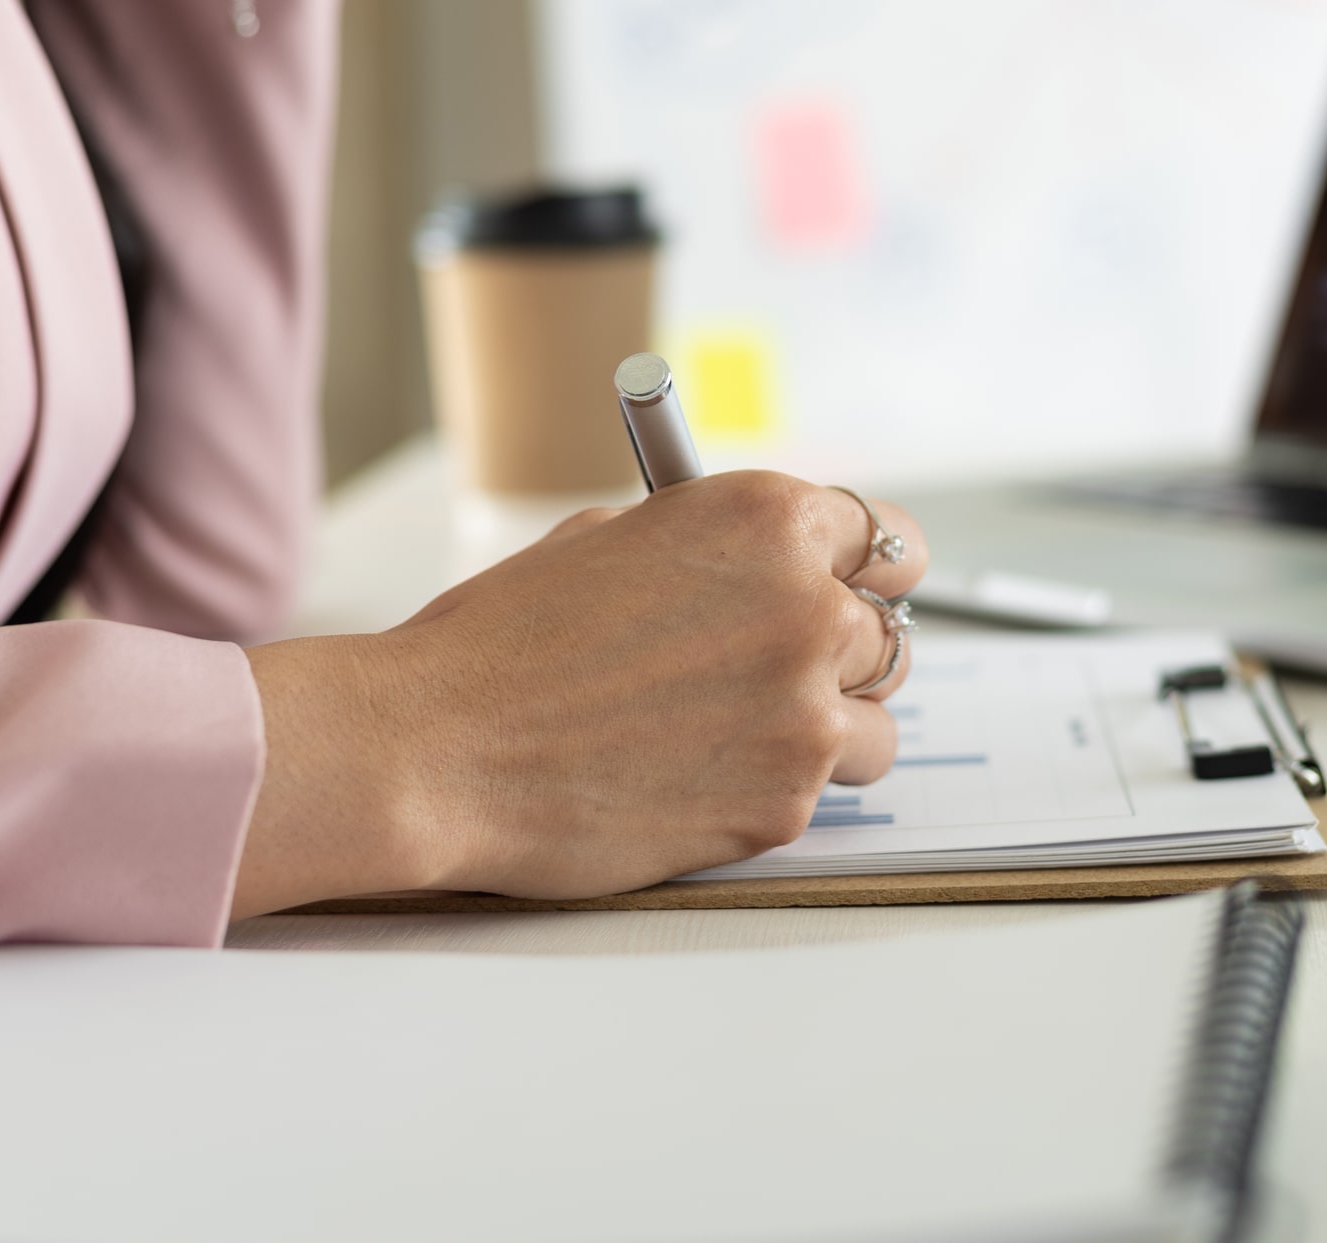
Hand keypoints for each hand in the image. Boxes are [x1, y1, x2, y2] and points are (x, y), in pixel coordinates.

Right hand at [229, 473, 929, 913]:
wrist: (440, 747)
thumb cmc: (502, 642)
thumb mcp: (610, 541)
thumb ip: (711, 553)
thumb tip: (757, 572)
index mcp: (766, 523)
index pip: (886, 539)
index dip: (864, 568)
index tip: (856, 588)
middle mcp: (806, 610)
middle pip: (886, 634)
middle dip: (835, 652)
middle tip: (776, 671)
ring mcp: (803, 713)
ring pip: (874, 726)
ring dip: (824, 729)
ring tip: (735, 735)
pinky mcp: (783, 803)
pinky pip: (814, 794)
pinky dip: (768, 790)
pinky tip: (691, 778)